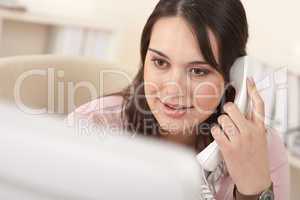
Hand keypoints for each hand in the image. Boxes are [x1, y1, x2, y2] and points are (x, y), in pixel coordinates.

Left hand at [211, 77, 270, 194]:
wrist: (255, 180)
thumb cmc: (256, 159)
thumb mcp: (260, 139)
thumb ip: (252, 125)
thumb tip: (240, 113)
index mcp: (259, 128)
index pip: (259, 105)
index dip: (253, 90)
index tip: (249, 81)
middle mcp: (250, 131)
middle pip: (233, 108)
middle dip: (227, 111)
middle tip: (228, 118)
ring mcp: (239, 139)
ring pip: (222, 119)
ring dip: (220, 124)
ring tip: (225, 132)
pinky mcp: (228, 147)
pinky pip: (216, 131)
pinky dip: (215, 132)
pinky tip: (220, 137)